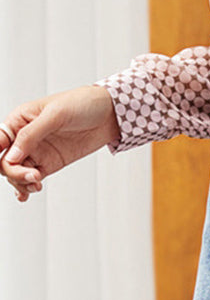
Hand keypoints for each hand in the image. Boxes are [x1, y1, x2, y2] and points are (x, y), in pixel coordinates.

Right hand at [0, 85, 120, 201]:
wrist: (108, 115)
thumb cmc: (81, 104)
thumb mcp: (55, 115)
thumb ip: (31, 135)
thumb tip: (12, 156)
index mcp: (19, 120)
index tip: (7, 165)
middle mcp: (24, 137)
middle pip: (5, 161)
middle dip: (14, 172)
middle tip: (33, 176)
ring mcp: (37, 151)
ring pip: (16, 172)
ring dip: (22, 182)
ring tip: (37, 184)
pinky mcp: (50, 163)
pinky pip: (32, 178)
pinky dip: (26, 188)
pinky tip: (26, 195)